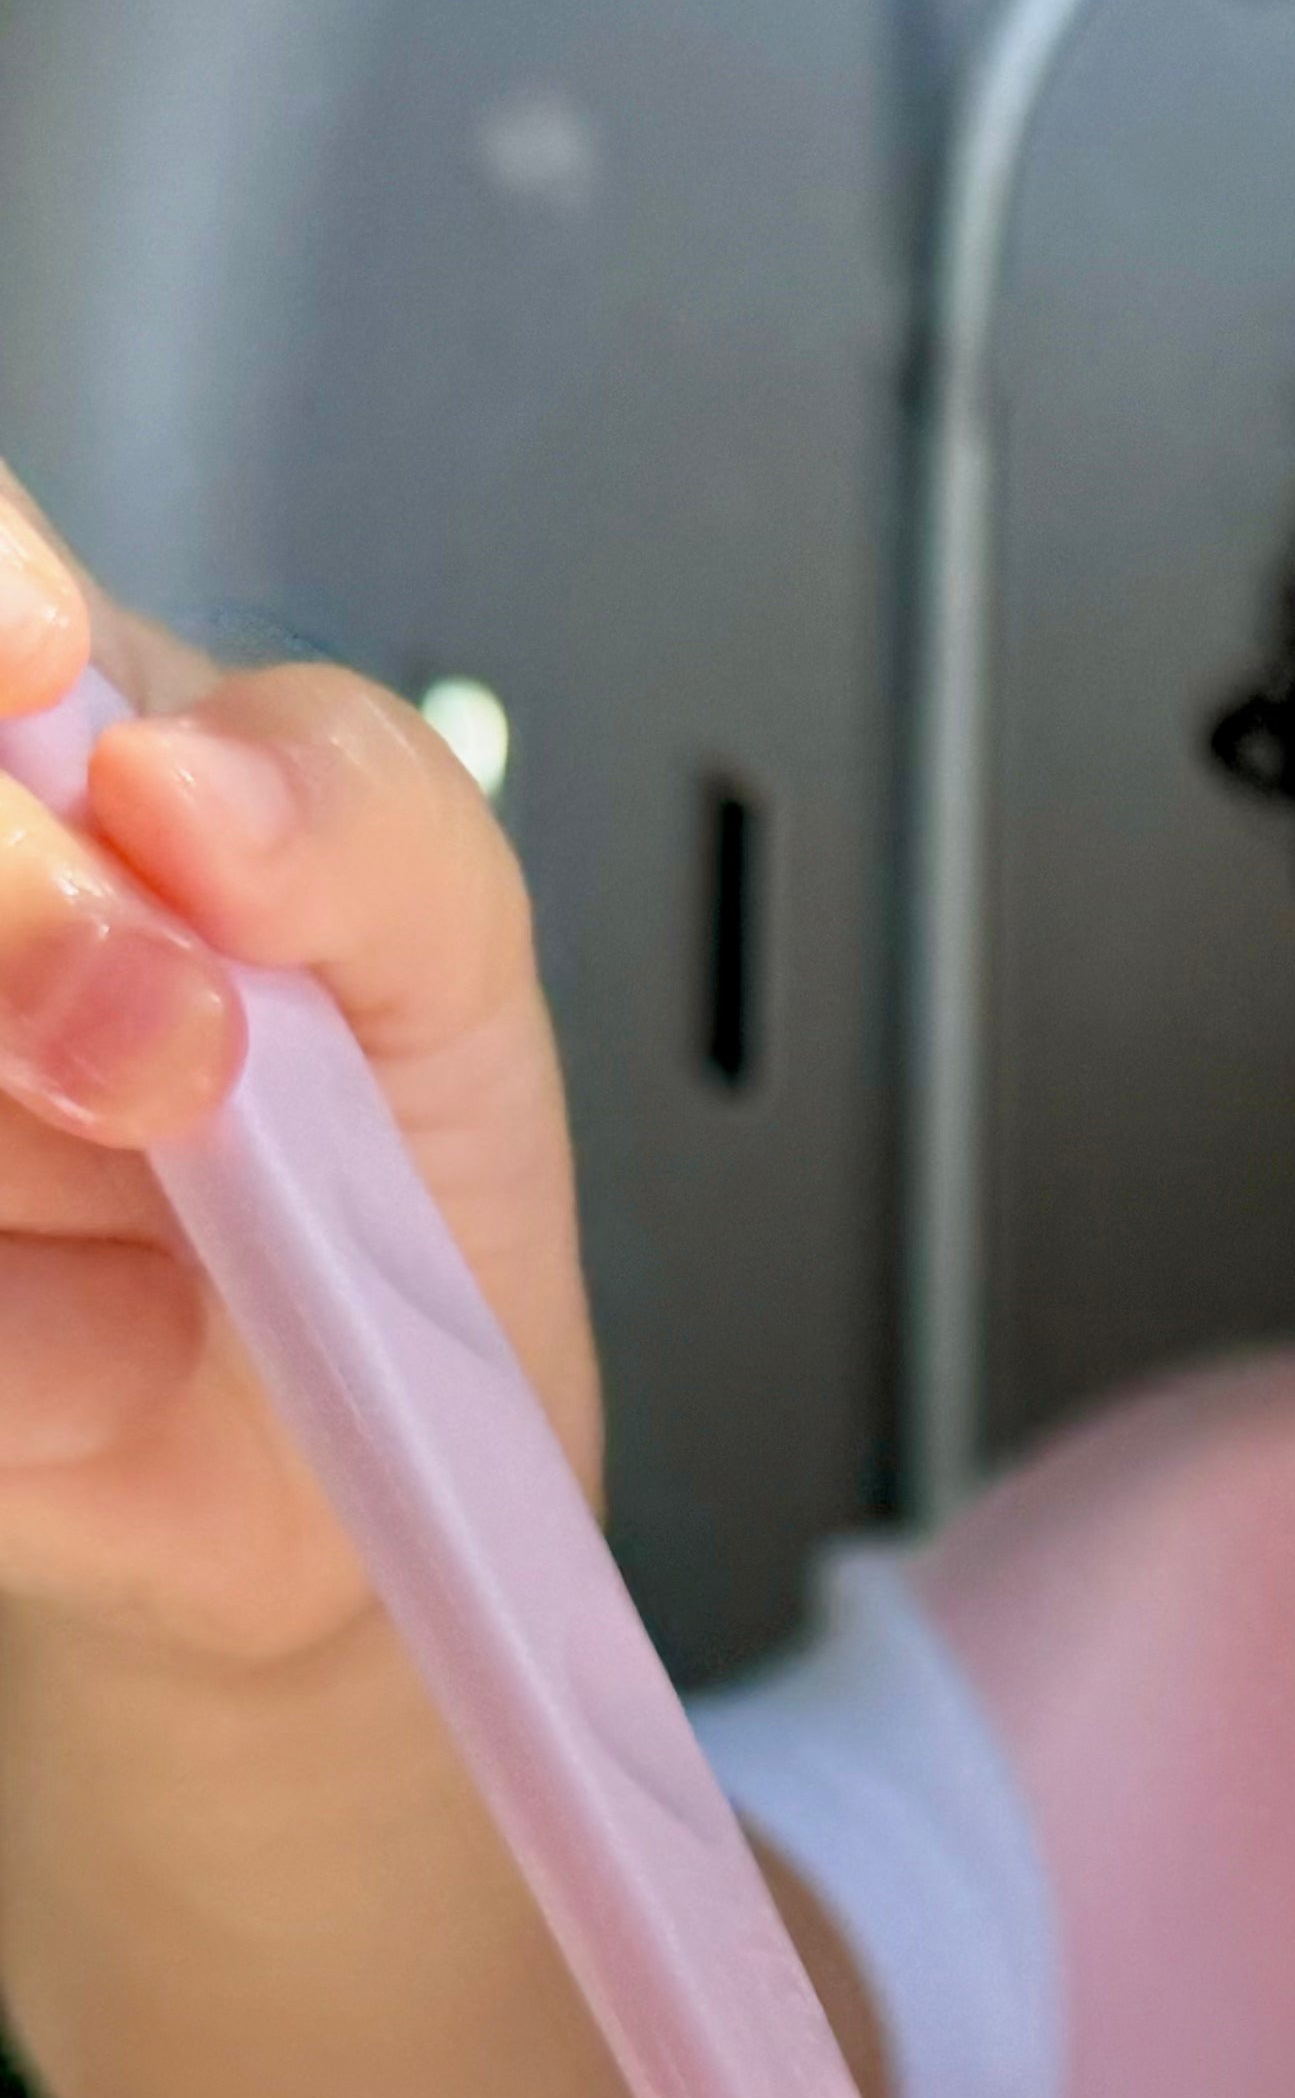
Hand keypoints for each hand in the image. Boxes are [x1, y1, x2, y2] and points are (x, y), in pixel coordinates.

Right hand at [0, 461, 601, 1676]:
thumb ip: (359, 815)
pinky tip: (114, 1330)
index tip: (40, 651)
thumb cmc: (384, 1157)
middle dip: (15, 912)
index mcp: (24, 715)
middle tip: (182, 1036)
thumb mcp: (448, 954)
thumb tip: (180, 781)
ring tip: (177, 1192)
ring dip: (32, 1140)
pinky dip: (37, 1330)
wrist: (375, 1447)